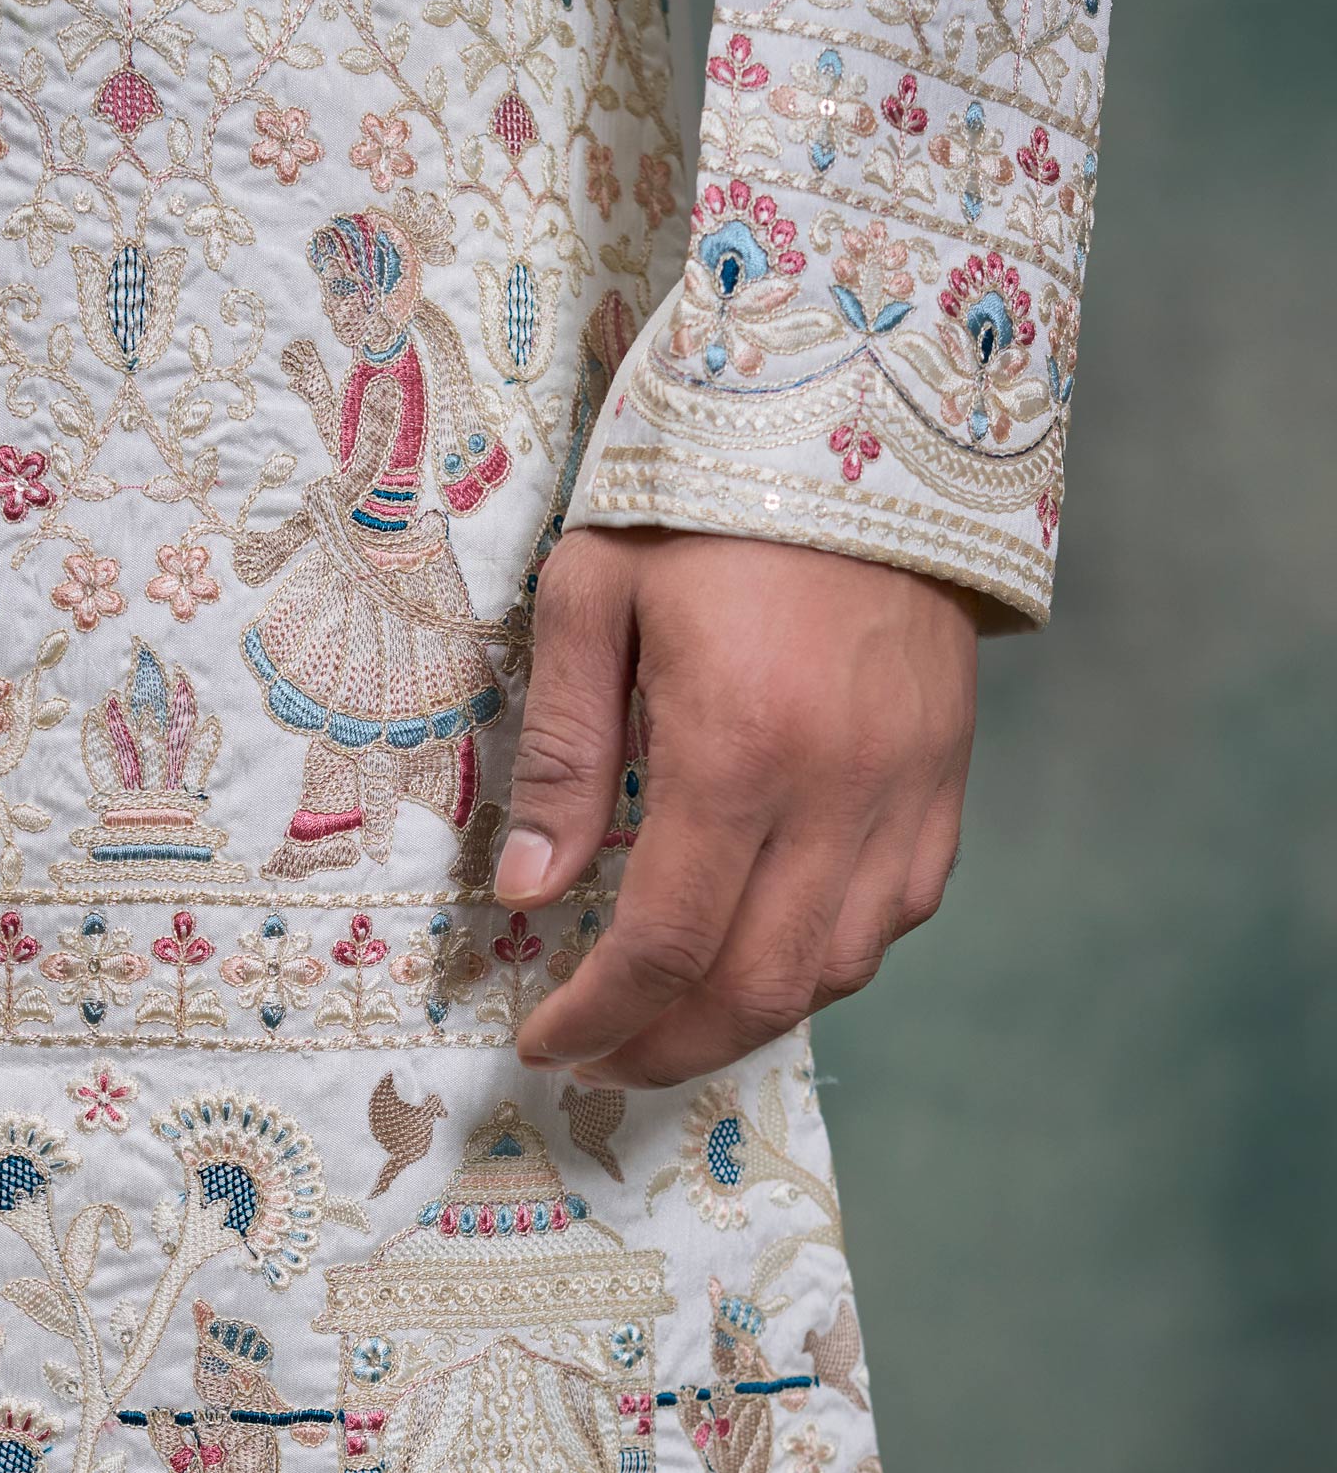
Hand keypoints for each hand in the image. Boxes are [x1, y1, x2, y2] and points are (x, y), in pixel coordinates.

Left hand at [499, 531, 977, 1087]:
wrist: (869, 416)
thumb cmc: (706, 499)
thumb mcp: (593, 598)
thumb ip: (564, 755)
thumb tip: (527, 890)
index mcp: (737, 746)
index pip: (665, 944)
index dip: (597, 1016)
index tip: (543, 1041)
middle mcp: (836, 790)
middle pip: (756, 988)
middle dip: (665, 1047)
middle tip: (599, 1056)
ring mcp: (906, 792)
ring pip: (833, 971)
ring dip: (744, 1019)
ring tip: (667, 1020)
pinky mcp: (946, 782)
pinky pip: (894, 919)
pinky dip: (821, 962)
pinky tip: (760, 951)